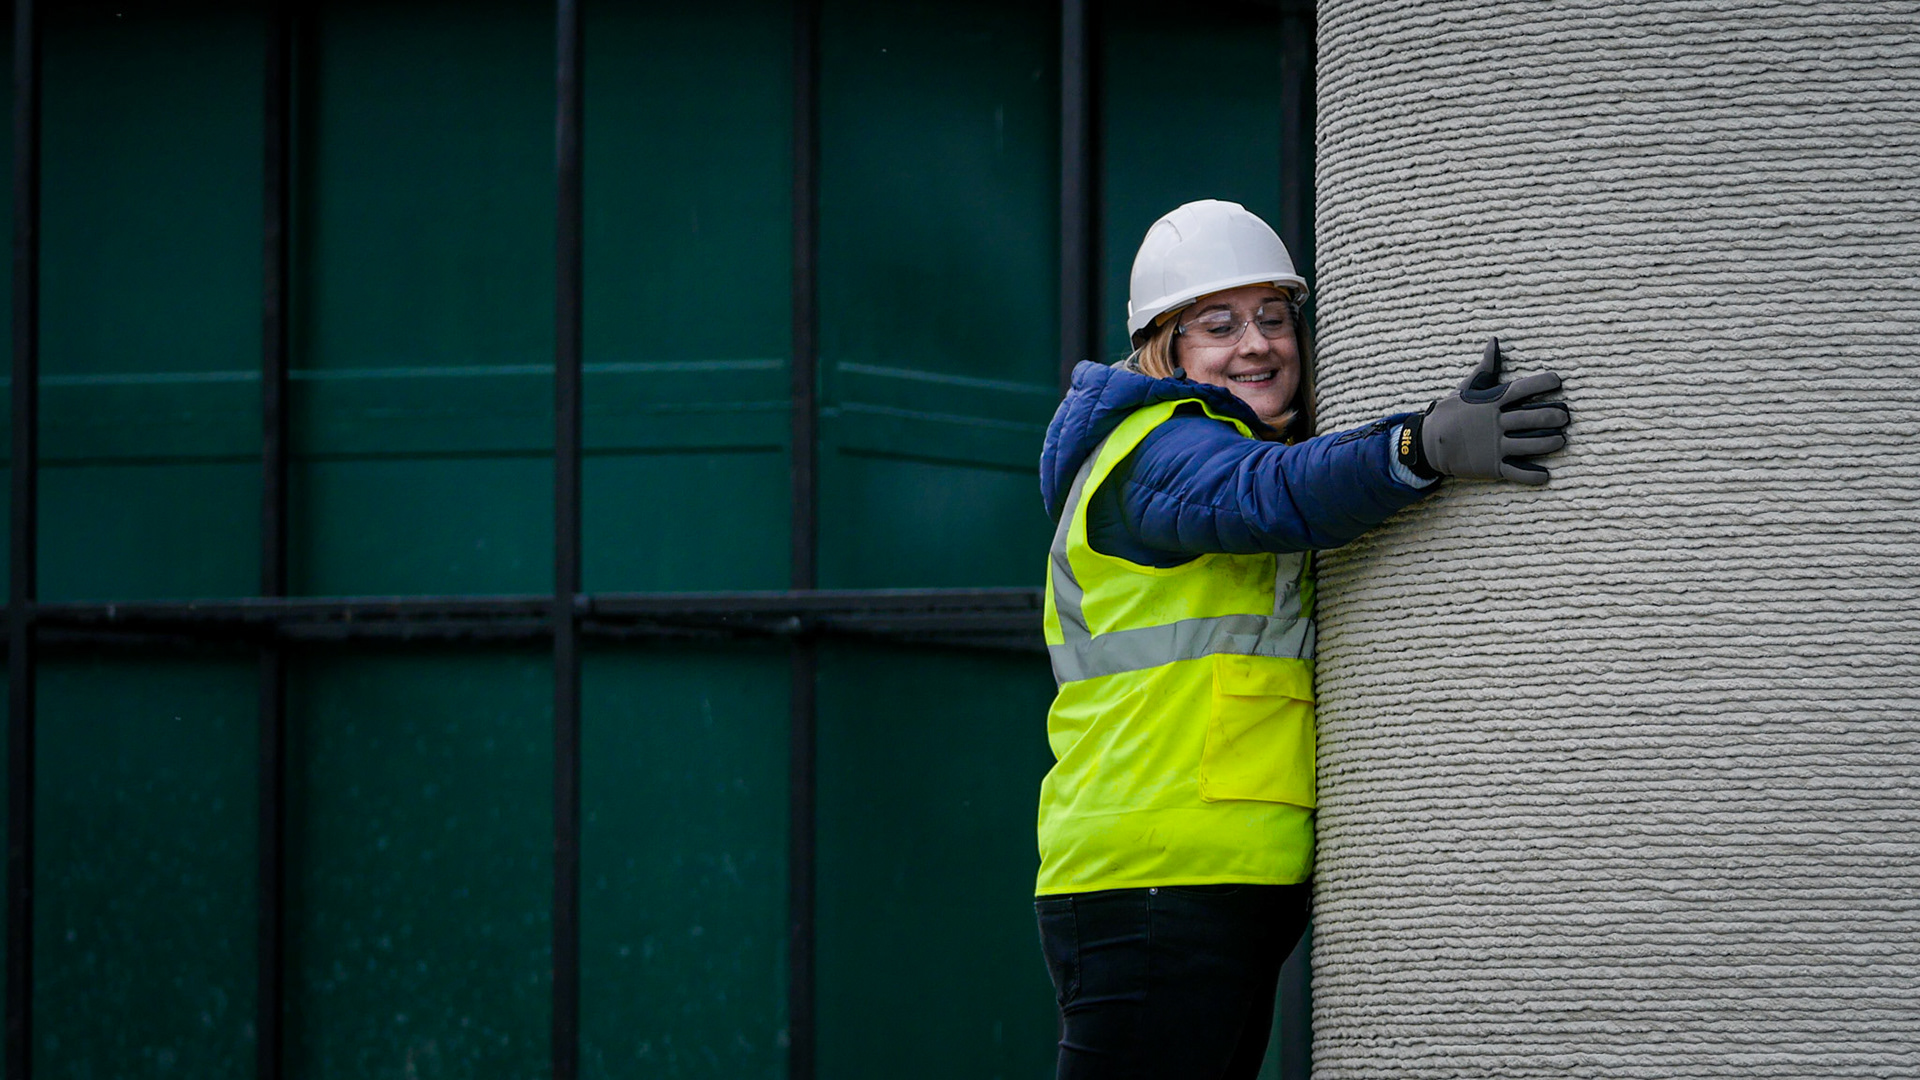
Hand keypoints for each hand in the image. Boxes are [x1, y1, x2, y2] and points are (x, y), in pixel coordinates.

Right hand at [1403, 337, 1569, 485]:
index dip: (1542, 383)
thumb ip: (1486, 367)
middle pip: (1531, 418)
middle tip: (1565, 417)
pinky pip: (1517, 472)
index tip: (1558, 381)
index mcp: (1491, 402)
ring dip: (1549, 443)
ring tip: (1560, 440)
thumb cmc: (1450, 413)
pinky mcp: (1492, 467)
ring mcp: (1495, 446)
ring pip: (1530, 445)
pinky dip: (1532, 475)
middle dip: (1552, 416)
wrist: (1428, 443)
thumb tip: (1494, 341)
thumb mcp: (1466, 388)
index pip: (1521, 389)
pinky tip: (1545, 475)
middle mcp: (1495, 424)